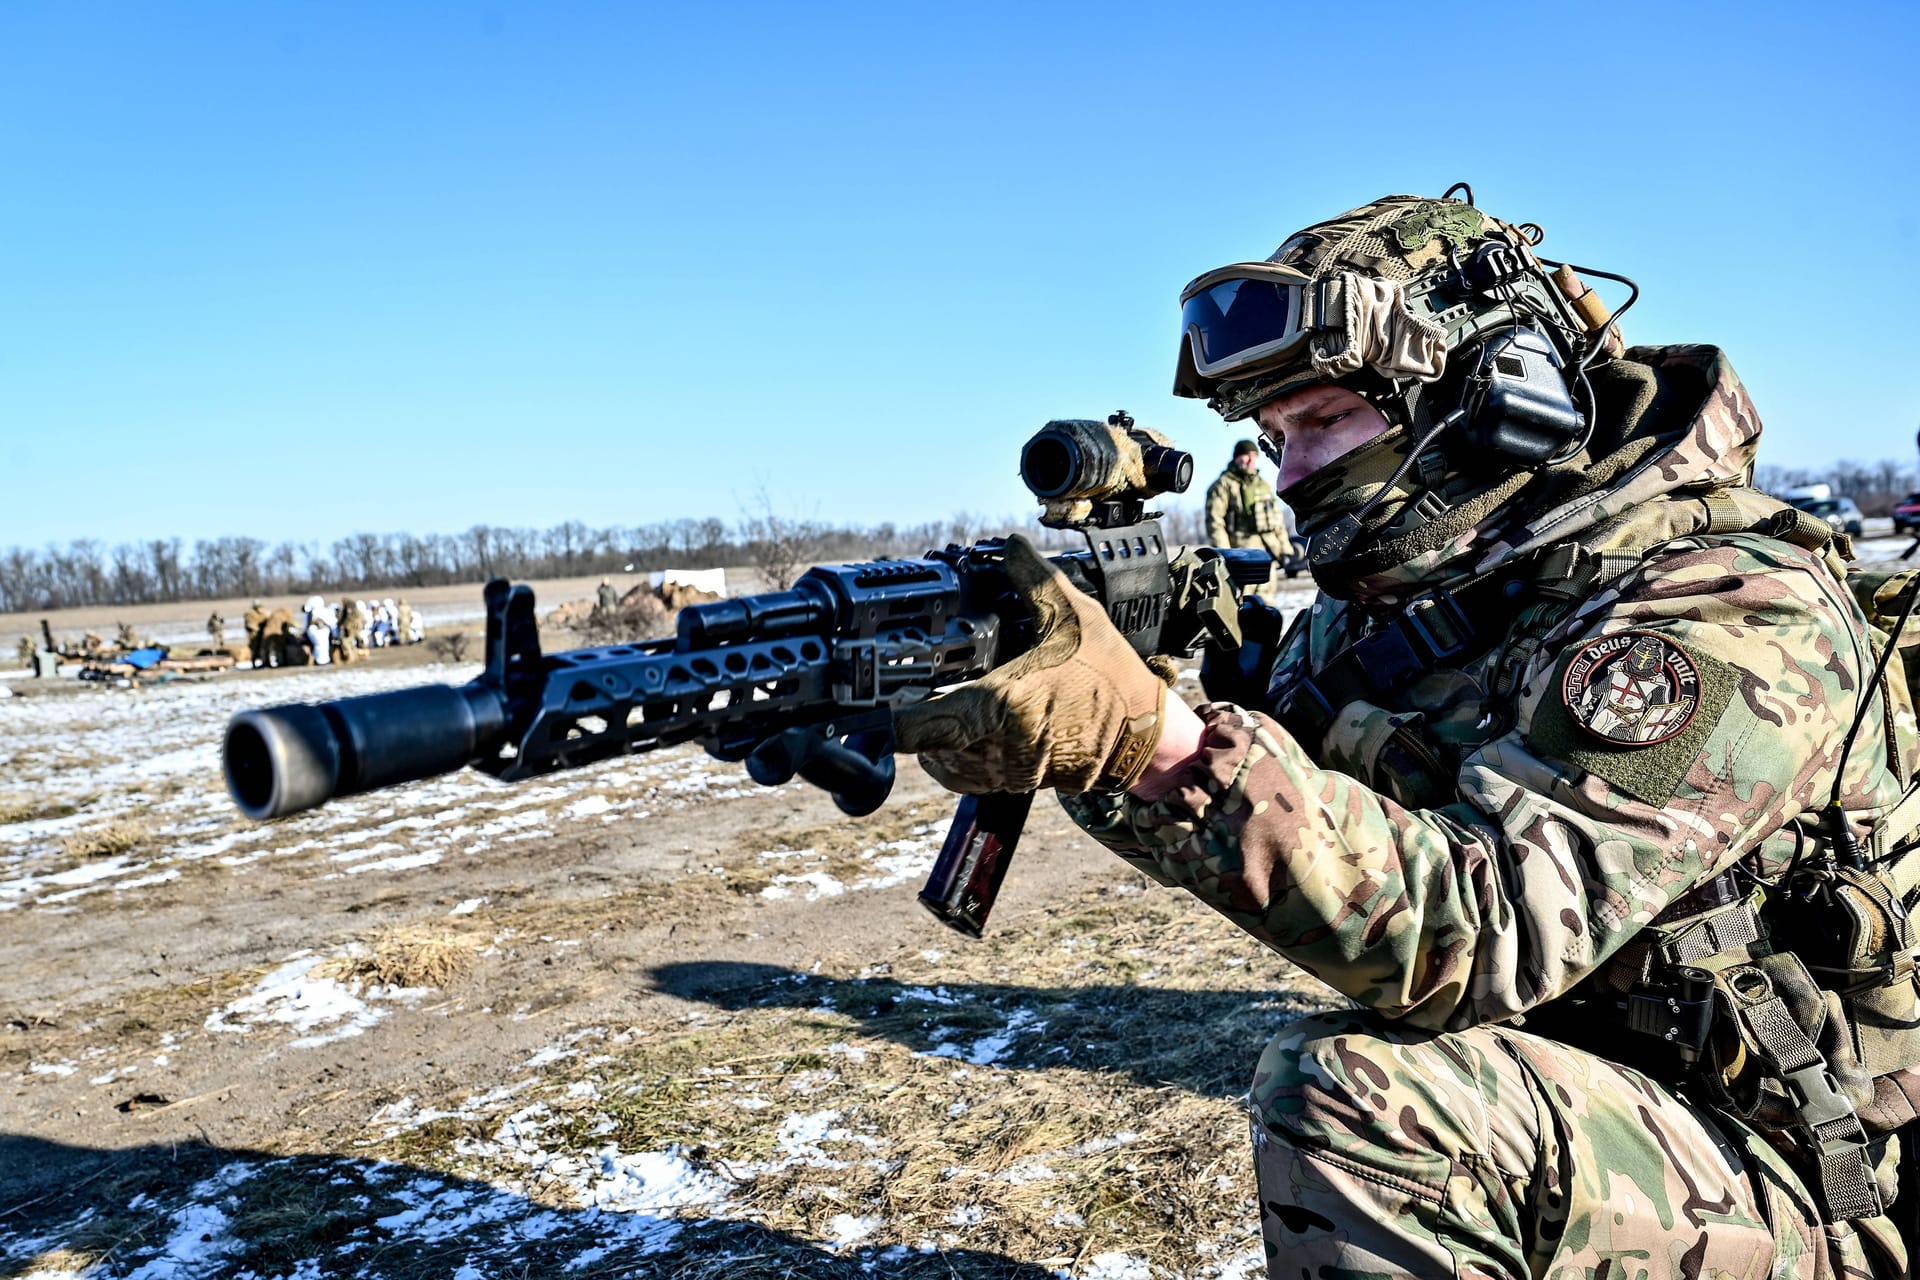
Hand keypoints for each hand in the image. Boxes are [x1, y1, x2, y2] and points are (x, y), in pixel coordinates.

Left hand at [892, 535, 1174, 794]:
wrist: (1147, 735)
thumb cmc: (1111, 677)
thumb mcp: (1075, 617)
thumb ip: (1034, 581)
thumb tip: (1010, 547)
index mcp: (1001, 705)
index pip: (923, 728)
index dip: (893, 721)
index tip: (880, 708)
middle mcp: (997, 746)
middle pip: (927, 746)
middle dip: (916, 724)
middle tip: (911, 694)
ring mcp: (1007, 770)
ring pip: (945, 765)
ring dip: (937, 743)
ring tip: (941, 709)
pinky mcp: (1018, 782)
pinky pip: (970, 775)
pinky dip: (960, 757)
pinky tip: (971, 728)